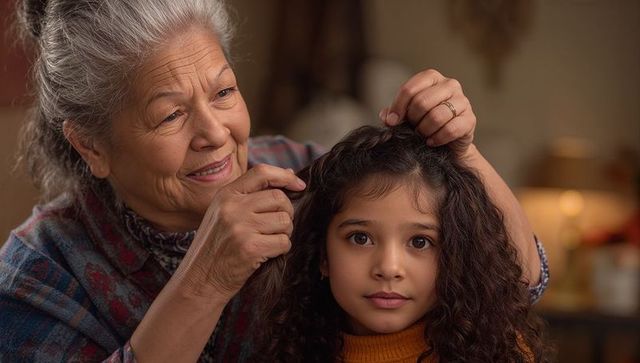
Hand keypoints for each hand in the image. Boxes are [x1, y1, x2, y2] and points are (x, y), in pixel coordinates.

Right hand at [174, 164, 305, 300]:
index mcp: (225, 195)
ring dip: (284, 233)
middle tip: (277, 226)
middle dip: (287, 213)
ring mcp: (241, 227)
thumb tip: (289, 173)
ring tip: (268, 241)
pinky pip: (284, 242)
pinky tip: (266, 253)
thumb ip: (252, 194)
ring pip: (285, 221)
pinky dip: (281, 249)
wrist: (200, 280)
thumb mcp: (224, 213)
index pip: (261, 172)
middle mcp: (232, 207)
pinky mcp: (250, 248)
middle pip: (279, 198)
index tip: (299, 185)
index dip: (284, 176)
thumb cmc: (216, 247)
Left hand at [379, 69, 475, 155]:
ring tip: (422, 136)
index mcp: (431, 78)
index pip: (410, 88)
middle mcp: (450, 84)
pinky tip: (431, 142)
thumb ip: (393, 113)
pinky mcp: (470, 119)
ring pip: (436, 116)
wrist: (447, 144)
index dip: (397, 107)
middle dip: (413, 120)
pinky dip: (437, 138)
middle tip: (412, 129)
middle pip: (422, 102)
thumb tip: (386, 116)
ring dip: (424, 130)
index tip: (392, 122)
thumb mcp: (406, 116)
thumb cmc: (424, 124)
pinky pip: (450, 129)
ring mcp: (463, 101)